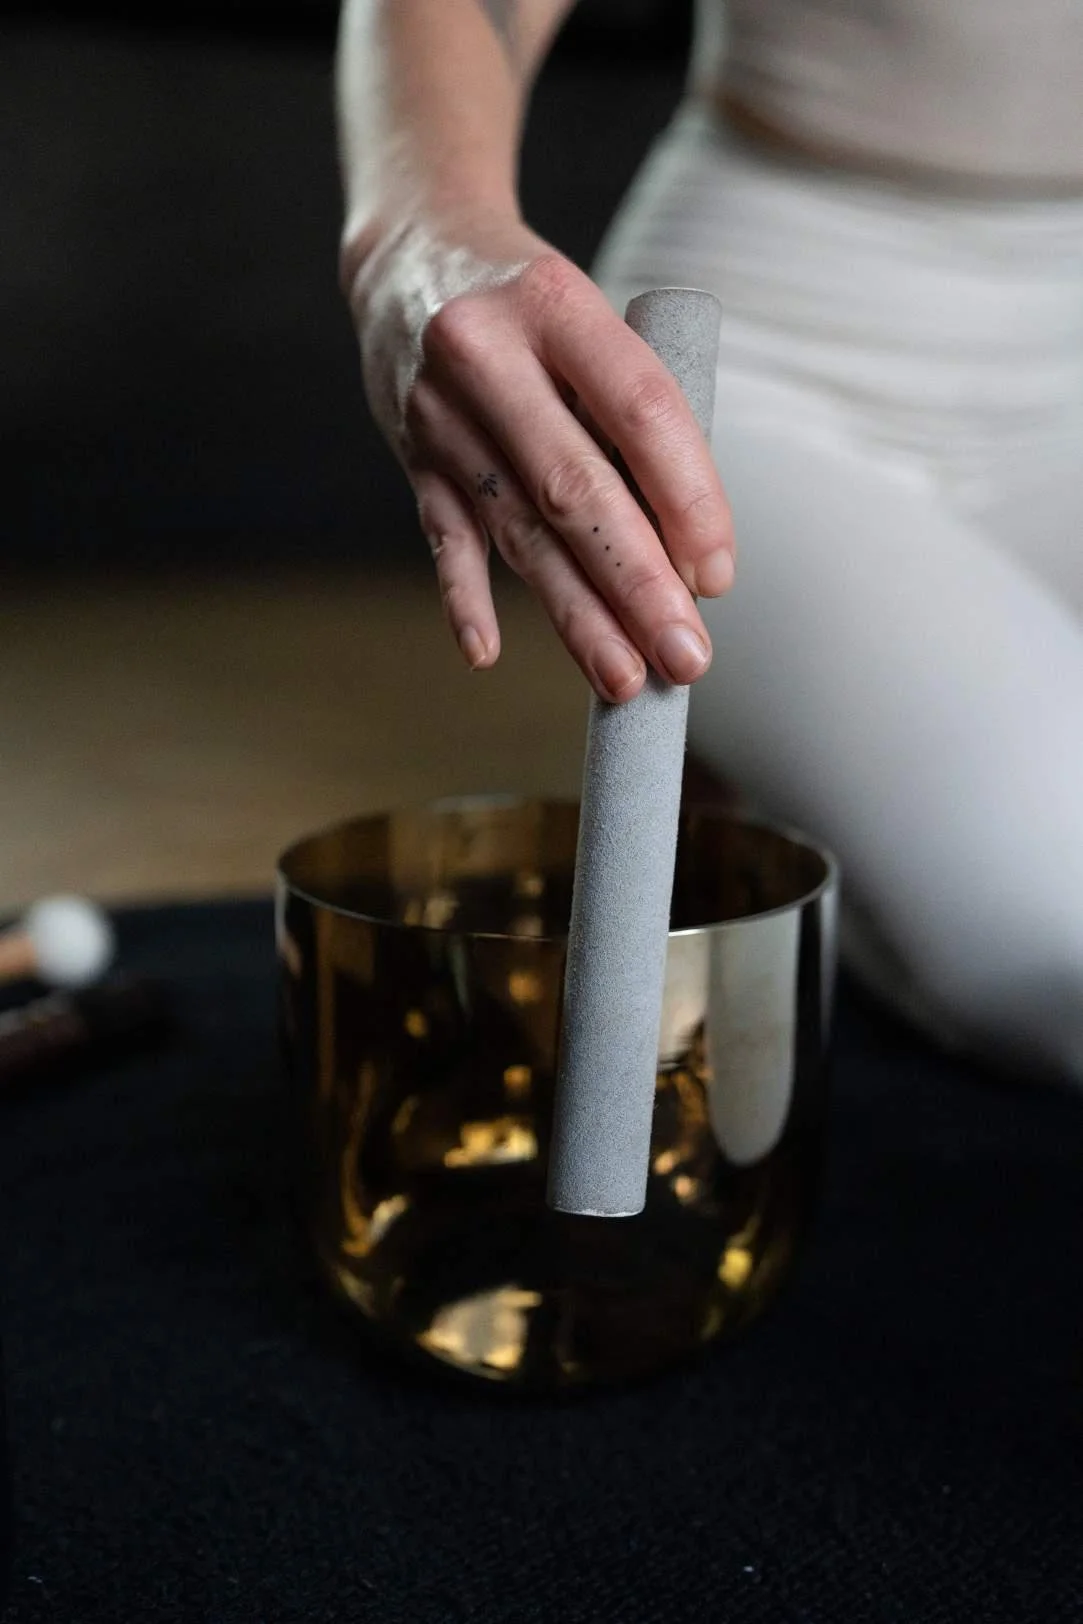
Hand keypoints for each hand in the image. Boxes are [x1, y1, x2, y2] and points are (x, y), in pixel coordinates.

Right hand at [345, 213, 733, 701]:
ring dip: (576, 614)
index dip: (687, 500)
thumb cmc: (536, 310)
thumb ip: (632, 417)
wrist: (412, 255)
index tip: (718, 577)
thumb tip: (689, 556)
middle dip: (638, 584)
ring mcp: (439, 411)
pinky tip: (487, 652)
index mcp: (557, 305)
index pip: (640, 409)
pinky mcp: (412, 457)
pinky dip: (465, 597)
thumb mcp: (590, 323)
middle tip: (686, 657)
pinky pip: (442, 538)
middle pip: (575, 487)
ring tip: (625, 679)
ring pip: (518, 529)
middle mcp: (487, 355)